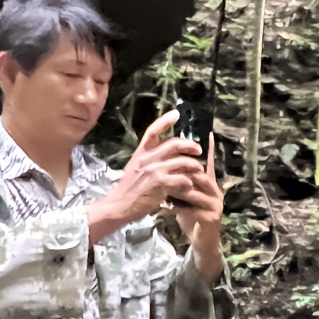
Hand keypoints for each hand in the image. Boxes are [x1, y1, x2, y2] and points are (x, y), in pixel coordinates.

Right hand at [87, 111, 206, 243]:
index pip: (153, 131)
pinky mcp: (159, 183)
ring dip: (194, 165)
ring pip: (182, 161)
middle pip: (174, 143)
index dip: (165, 121)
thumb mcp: (136, 167)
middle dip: (190, 145)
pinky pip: (181, 178)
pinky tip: (189, 184)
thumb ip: (150, 158)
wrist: (119, 205)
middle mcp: (147, 157)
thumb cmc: (129, 188)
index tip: (176, 114)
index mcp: (141, 152)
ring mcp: (153, 169)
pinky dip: (188, 181)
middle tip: (198, 150)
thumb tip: (168, 152)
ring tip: (199, 169)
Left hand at [170, 134, 226, 283]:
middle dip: (182, 171)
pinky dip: (178, 208)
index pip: (208, 163)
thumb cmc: (191, 218)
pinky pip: (192, 209)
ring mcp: (215, 205)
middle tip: (165, 167)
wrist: (200, 242)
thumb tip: (170, 165)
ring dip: (177, 190)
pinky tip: (166, 208)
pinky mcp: (211, 218)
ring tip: (163, 188)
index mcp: (210, 184)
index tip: (207, 134)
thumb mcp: (186, 197)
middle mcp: (216, 191)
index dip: (208, 150)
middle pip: (200, 175)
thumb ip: (182, 182)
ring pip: (195, 191)